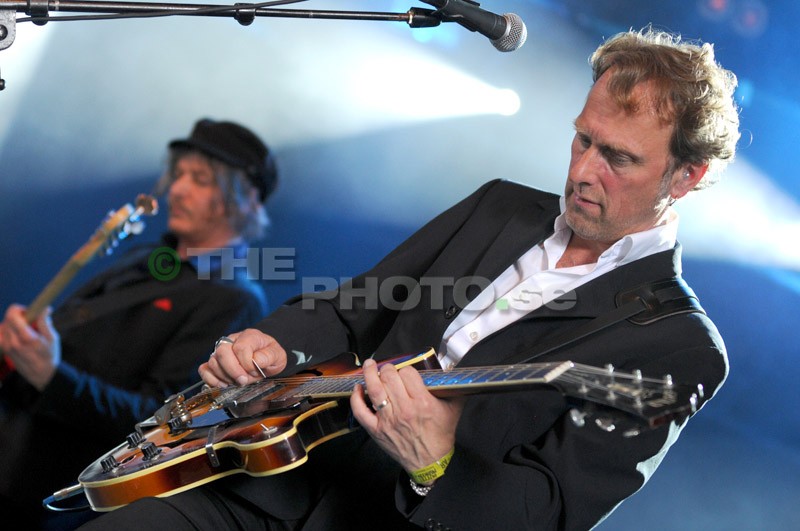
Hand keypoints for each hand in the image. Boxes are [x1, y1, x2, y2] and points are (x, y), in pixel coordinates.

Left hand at [0, 304, 60, 390]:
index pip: (12, 314)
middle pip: (7, 319)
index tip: (28, 311)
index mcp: (26, 337)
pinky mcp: (5, 350)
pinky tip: (16, 334)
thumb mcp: (53, 338)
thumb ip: (45, 322)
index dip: (19, 309)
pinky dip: (6, 331)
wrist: (42, 375)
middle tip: (28, 319)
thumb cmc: (50, 356)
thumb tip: (44, 308)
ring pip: (3, 326)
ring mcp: (7, 346)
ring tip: (22, 328)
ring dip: (11, 323)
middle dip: (17, 315)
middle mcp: (13, 341)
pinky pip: (1, 335)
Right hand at [199, 328, 287, 386]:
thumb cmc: (270, 355)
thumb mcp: (278, 355)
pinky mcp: (215, 362)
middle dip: (233, 370)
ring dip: (225, 376)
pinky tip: (223, 384)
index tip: (255, 371)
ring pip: (213, 361)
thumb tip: (256, 360)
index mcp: (249, 336)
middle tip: (243, 380)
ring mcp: (221, 351)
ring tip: (237, 382)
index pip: (241, 347)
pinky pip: (204, 369)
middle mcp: (232, 341)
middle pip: (222, 352)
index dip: (247, 363)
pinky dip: (211, 379)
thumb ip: (269, 356)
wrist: (266, 358)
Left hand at [350, 358, 464, 480]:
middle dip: (388, 369)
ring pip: (374, 390)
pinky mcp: (376, 430)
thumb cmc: (440, 435)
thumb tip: (451, 371)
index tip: (407, 372)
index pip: (408, 374)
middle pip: (389, 378)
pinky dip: (356, 398)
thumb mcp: (453, 409)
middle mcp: (404, 410)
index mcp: (423, 403)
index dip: (406, 369)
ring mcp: (388, 420)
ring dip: (369, 374)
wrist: (430, 462)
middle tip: (389, 370)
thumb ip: (453, 388)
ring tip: (369, 365)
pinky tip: (358, 388)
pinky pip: (360, 412)